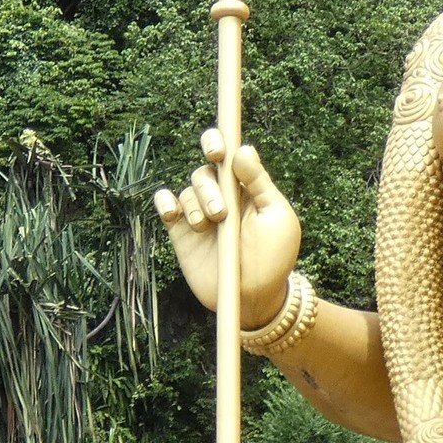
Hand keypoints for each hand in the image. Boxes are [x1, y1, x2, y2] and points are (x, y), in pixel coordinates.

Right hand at [154, 130, 301, 327]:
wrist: (253, 298)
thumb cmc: (274, 258)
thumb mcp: (277, 218)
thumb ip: (260, 183)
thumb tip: (243, 150)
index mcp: (246, 187)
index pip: (228, 153)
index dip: (218, 143)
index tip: (218, 153)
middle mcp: (222, 196)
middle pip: (205, 170)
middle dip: (209, 185)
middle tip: (221, 211)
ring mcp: (201, 213)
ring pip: (188, 189)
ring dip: (197, 204)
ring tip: (211, 227)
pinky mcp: (182, 231)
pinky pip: (166, 203)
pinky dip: (165, 202)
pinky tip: (175, 214)